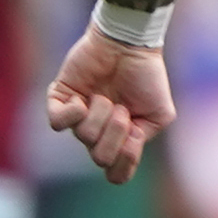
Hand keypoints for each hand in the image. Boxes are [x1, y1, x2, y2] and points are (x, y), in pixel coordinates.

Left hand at [45, 27, 177, 183]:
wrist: (128, 45)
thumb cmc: (146, 76)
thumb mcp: (159, 113)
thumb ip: (146, 137)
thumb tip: (124, 146)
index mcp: (121, 139)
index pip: (115, 173)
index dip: (124, 165)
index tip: (134, 140)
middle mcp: (98, 132)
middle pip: (99, 158)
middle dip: (114, 135)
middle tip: (122, 111)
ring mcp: (79, 117)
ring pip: (84, 136)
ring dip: (100, 115)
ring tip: (107, 96)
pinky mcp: (61, 99)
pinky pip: (58, 123)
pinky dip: (72, 114)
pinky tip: (83, 100)